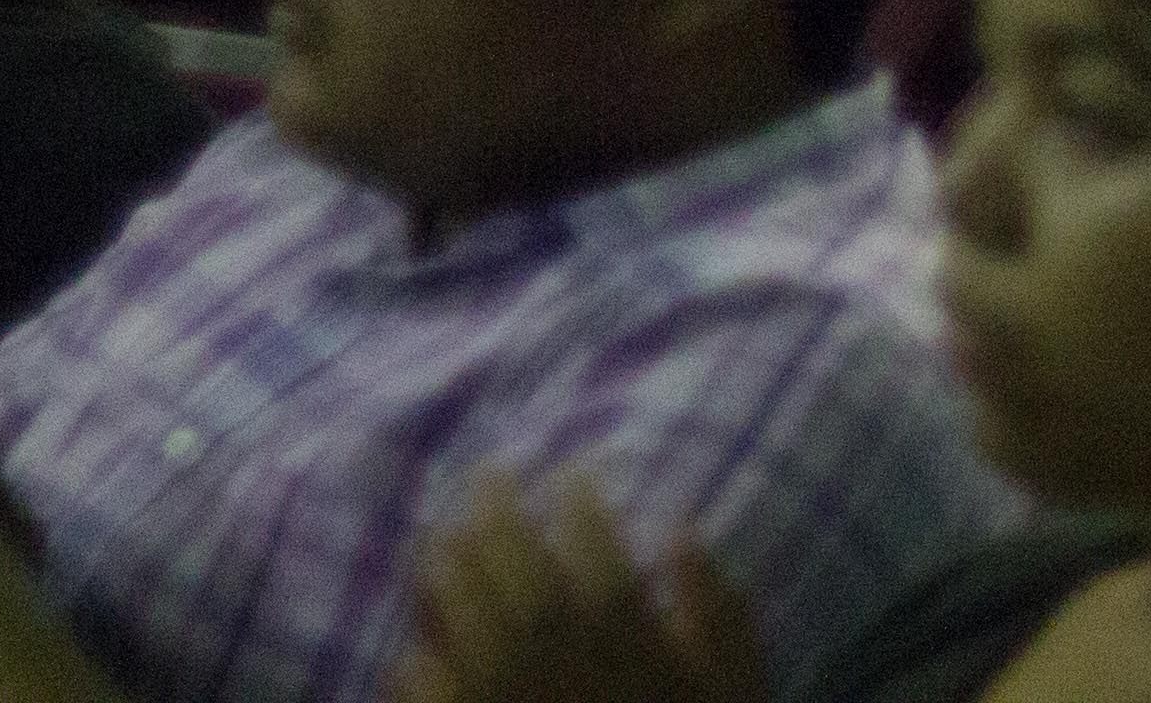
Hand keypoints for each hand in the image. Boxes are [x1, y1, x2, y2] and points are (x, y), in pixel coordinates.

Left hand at [392, 475, 769, 702]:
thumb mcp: (740, 685)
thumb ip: (717, 610)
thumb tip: (683, 530)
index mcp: (638, 652)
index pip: (604, 563)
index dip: (584, 511)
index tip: (571, 468)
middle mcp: (575, 674)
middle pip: (530, 588)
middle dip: (503, 525)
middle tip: (482, 476)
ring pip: (479, 637)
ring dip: (454, 583)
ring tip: (437, 537)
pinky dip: (424, 679)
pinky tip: (410, 648)